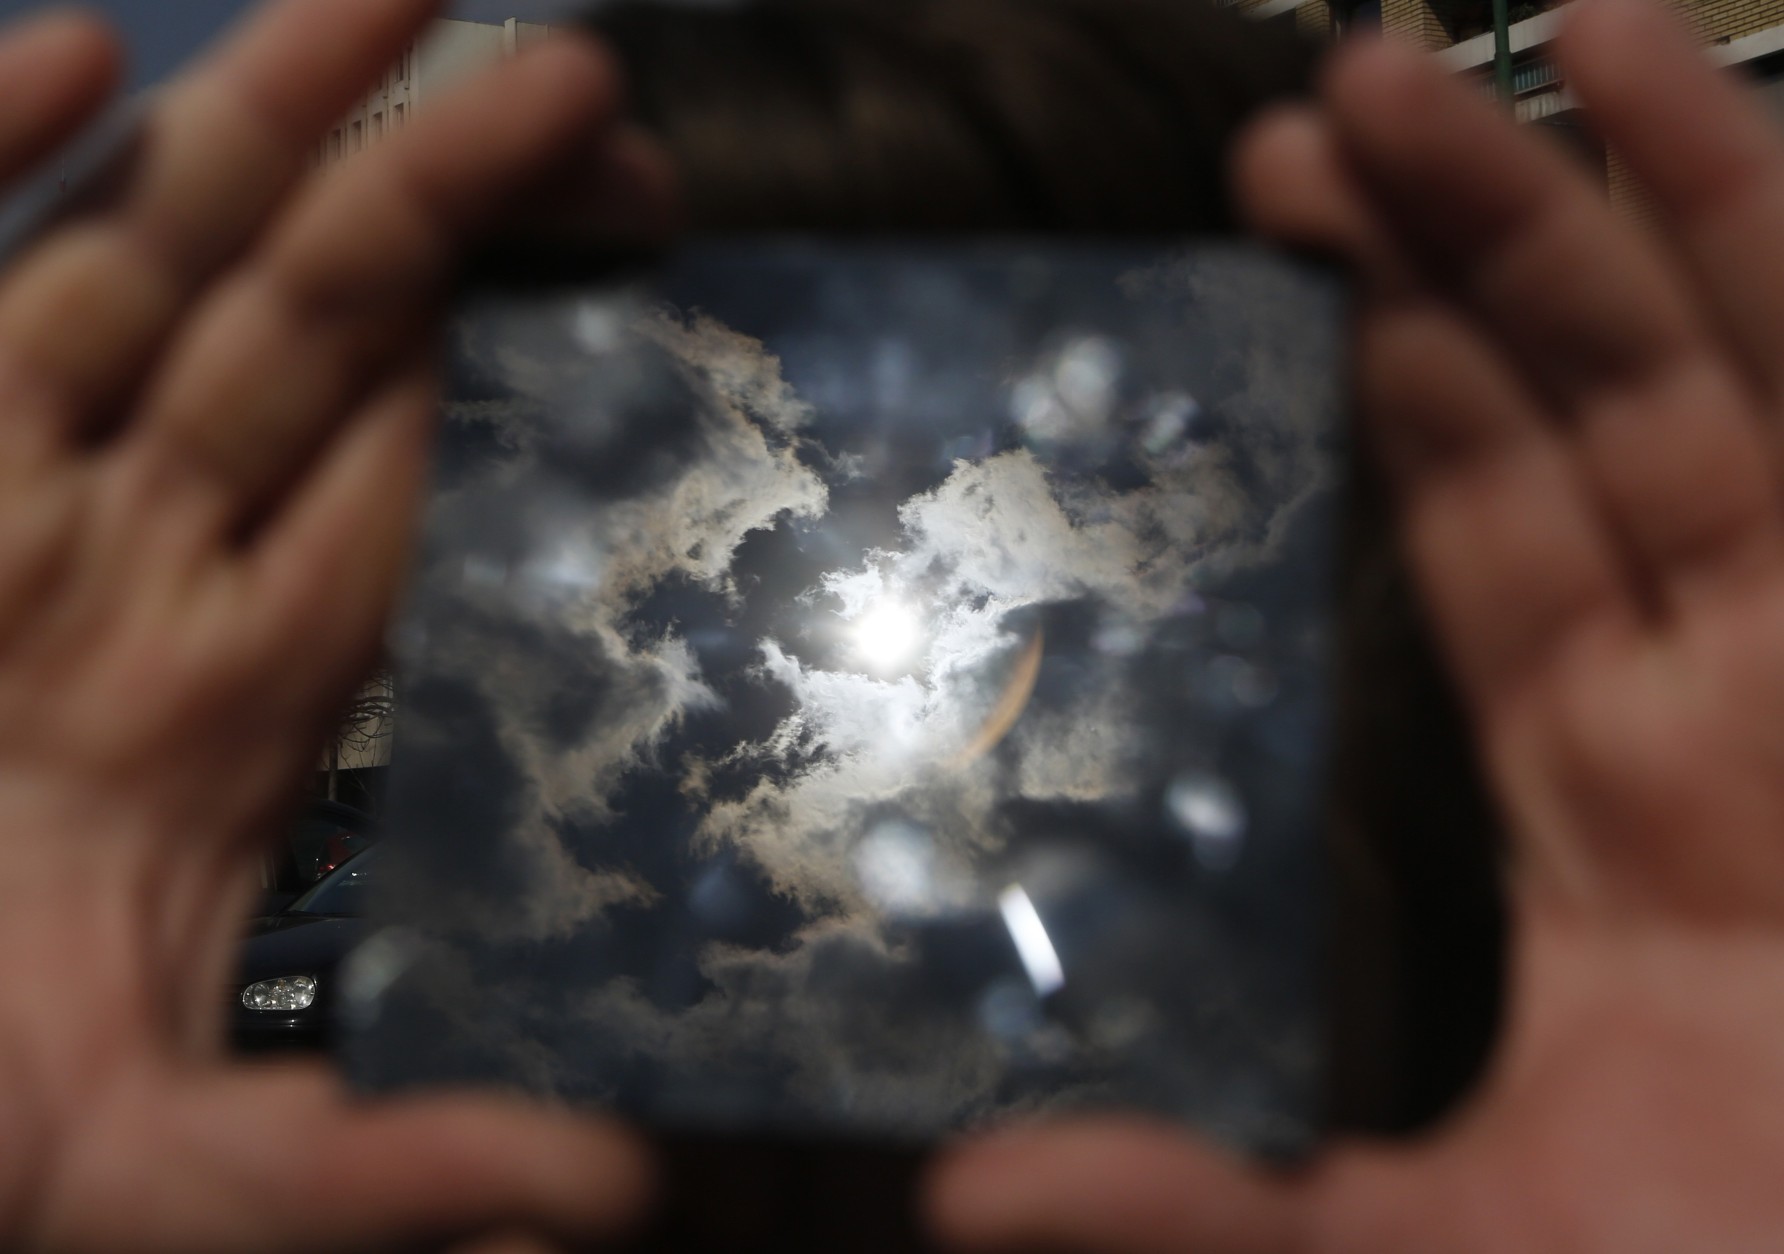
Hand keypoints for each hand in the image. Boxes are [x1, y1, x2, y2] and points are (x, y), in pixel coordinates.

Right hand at [0, 1, 672, 1248]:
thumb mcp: (188, 1188)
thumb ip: (400, 1175)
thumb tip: (619, 1196)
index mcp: (247, 691)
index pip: (418, 467)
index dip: (525, 350)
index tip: (640, 233)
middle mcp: (135, 573)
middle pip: (303, 333)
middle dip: (424, 187)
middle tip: (569, 64)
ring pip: (132, 273)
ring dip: (241, 127)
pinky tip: (61, 52)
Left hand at [926, 2, 1783, 1249]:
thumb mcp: (1431, 1252)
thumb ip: (1206, 1208)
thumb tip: (966, 1194)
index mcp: (1605, 801)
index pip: (1481, 523)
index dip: (1394, 375)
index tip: (1281, 241)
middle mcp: (1722, 700)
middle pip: (1576, 413)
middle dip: (1464, 247)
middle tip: (1321, 101)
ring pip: (1704, 372)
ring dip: (1600, 200)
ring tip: (1492, 33)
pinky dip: (1770, 231)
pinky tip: (1674, 83)